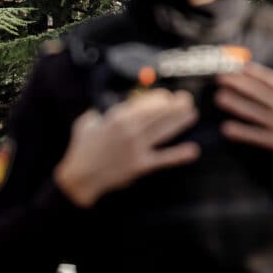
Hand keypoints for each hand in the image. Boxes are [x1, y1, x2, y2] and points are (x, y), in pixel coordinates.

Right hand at [54, 89, 199, 206]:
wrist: (80, 176)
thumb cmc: (81, 149)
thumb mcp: (86, 122)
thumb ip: (99, 111)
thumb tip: (106, 105)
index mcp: (117, 118)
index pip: (144, 103)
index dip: (159, 98)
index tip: (167, 95)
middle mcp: (130, 131)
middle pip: (158, 114)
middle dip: (175, 105)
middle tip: (187, 99)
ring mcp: (136, 148)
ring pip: (164, 131)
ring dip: (180, 122)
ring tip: (192, 114)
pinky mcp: (140, 165)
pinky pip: (163, 159)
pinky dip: (178, 155)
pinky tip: (191, 150)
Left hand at [215, 63, 272, 177]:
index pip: (270, 80)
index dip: (253, 72)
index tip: (238, 66)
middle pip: (257, 92)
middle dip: (237, 83)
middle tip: (219, 77)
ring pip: (252, 112)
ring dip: (234, 104)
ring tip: (218, 97)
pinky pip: (255, 136)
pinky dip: (240, 132)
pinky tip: (226, 128)